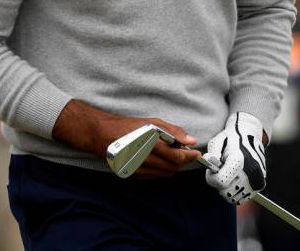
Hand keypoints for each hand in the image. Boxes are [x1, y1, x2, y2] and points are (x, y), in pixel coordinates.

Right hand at [53, 99, 200, 177]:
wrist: (103, 136)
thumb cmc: (128, 126)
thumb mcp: (152, 123)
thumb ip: (173, 131)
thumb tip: (190, 140)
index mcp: (151, 144)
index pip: (178, 157)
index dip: (190, 156)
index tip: (195, 153)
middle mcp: (146, 160)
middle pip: (173, 167)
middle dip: (182, 160)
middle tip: (185, 152)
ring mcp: (139, 170)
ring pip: (165, 173)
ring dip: (172, 165)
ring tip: (170, 153)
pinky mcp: (134, 175)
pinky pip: (155, 176)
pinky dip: (161, 169)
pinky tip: (157, 159)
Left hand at [204, 111, 265, 204]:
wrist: (249, 135)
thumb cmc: (230, 139)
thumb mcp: (217, 142)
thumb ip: (211, 154)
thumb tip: (208, 163)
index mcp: (238, 160)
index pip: (220, 181)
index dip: (211, 177)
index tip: (212, 169)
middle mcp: (250, 172)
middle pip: (226, 192)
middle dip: (219, 183)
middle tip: (220, 171)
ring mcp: (256, 180)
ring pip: (233, 197)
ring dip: (227, 188)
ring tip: (228, 173)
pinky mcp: (259, 185)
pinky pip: (241, 197)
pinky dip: (235, 191)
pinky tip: (235, 178)